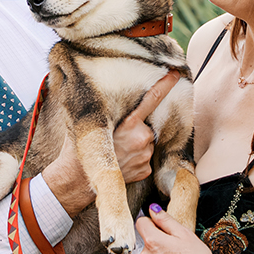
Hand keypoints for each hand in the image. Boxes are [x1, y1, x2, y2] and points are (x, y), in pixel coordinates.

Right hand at [41, 71, 182, 211]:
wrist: (77, 179)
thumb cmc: (80, 147)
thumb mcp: (89, 121)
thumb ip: (102, 107)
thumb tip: (97, 90)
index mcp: (129, 123)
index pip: (152, 98)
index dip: (166, 84)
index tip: (176, 74)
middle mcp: (141, 137)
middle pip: (148, 126)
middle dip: (137, 129)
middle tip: (119, 137)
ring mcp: (145, 155)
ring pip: (147, 143)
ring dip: (137, 145)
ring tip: (118, 151)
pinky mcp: (146, 170)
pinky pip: (146, 159)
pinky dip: (137, 159)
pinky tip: (122, 161)